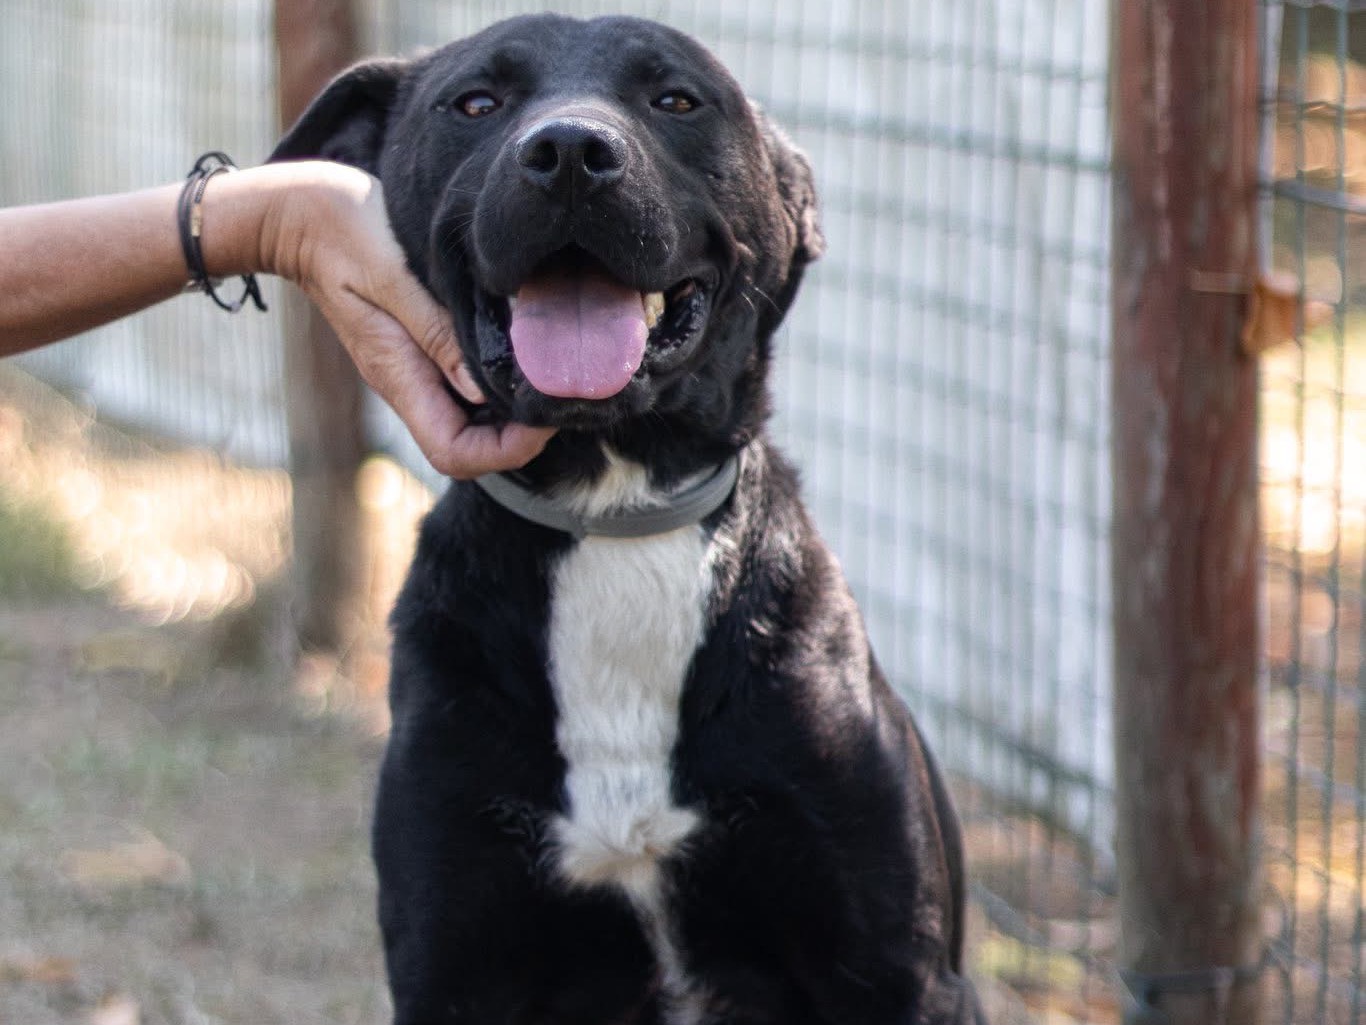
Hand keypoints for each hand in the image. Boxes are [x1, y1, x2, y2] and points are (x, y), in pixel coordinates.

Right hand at [253, 162, 553, 477]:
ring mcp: (409, 371)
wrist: (297, 213)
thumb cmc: (345, 233)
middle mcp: (405, 384)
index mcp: (398, 376)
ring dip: (509, 414)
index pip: (454, 454)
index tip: (545, 417)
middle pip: (466, 447)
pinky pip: (460, 389)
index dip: (507, 452)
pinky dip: (494, 385)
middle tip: (559, 397)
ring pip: (467, 422)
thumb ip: (439, 334)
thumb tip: (484, 391)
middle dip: (517, 438)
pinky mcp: (414, 351)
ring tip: (548, 375)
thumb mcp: (397, 277)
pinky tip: (519, 353)